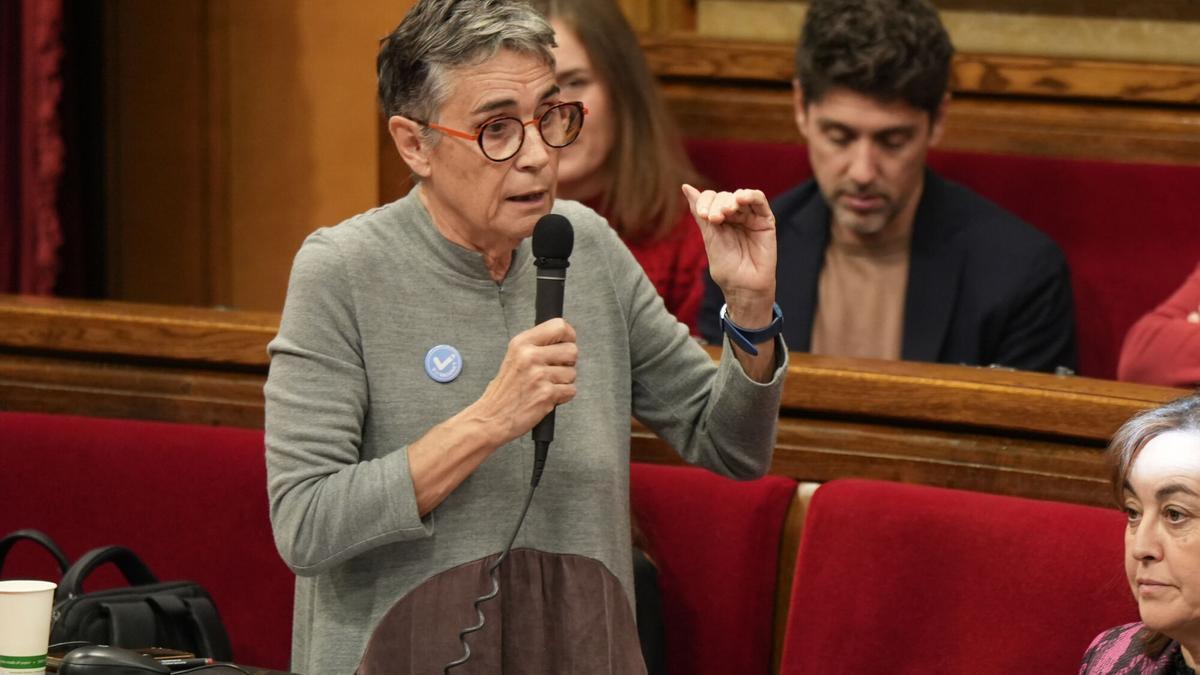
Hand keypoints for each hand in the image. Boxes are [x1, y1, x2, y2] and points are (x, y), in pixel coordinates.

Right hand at [468, 318, 577, 445]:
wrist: (491, 417)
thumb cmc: (504, 391)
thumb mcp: (515, 357)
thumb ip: (537, 346)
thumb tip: (565, 339)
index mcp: (522, 343)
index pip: (559, 326)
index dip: (569, 336)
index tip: (567, 343)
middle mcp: (530, 356)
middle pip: (571, 350)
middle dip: (567, 363)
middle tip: (553, 371)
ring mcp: (539, 375)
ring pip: (572, 373)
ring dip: (563, 382)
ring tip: (543, 387)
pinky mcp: (546, 394)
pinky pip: (570, 390)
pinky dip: (562, 396)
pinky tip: (545, 397)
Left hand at [683, 184, 776, 326]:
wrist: (743, 285)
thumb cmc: (726, 266)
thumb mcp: (709, 236)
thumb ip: (700, 211)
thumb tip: (685, 186)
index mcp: (719, 219)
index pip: (711, 198)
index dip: (705, 202)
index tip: (704, 216)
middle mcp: (735, 216)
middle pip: (724, 197)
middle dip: (717, 205)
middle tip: (715, 219)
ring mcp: (751, 217)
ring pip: (740, 196)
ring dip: (730, 200)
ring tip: (727, 212)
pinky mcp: (766, 220)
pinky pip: (759, 200)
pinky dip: (750, 195)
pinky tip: (741, 199)